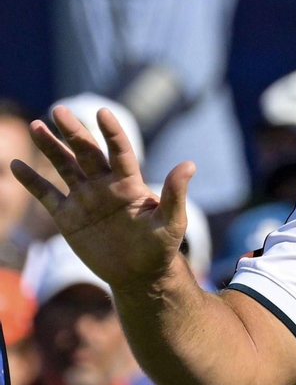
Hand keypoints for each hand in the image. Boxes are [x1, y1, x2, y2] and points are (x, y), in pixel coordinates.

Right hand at [9, 106, 192, 292]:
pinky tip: (16, 165)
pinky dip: (32, 181)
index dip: (112, 133)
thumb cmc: (160, 246)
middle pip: (87, 152)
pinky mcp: (68, 216)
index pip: (120, 152)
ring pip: (64, 167)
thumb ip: (175, 194)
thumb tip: (189, 164)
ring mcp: (84, 198)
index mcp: (130, 183)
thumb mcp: (172, 222)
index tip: (103, 113)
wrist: (140, 274)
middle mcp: (105, 185)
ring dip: (50, 147)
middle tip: (60, 110)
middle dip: (74, 132)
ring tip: (35, 125)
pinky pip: (46, 194)